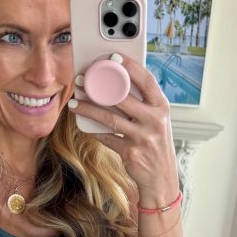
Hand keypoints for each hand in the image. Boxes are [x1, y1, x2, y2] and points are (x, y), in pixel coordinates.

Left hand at [70, 53, 178, 205]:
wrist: (162, 180)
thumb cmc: (155, 145)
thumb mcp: (156, 121)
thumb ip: (142, 104)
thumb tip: (114, 84)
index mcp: (162, 107)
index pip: (146, 81)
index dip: (130, 67)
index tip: (113, 57)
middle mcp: (155, 121)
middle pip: (123, 97)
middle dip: (98, 87)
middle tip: (81, 80)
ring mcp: (143, 138)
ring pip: (110, 118)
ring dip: (88, 110)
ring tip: (74, 104)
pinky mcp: (131, 153)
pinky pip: (107, 138)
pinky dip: (94, 131)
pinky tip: (83, 125)